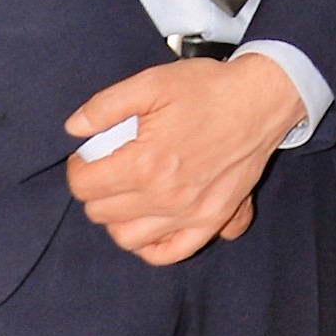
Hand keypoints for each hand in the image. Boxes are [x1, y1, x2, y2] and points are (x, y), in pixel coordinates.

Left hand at [64, 55, 305, 264]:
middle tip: (107, 169)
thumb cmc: (209, 89)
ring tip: (125, 195)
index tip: (87, 156)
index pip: (84, 186)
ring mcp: (191, 213)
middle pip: (101, 214)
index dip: (78, 168)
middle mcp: (165, 196)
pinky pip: (171, 252)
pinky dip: (152, 247)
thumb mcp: (151, 83)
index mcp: (145, 163)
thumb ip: (105, 106)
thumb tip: (74, 128)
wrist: (262, 100)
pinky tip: (149, 226)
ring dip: (117, 219)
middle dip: (95, 190)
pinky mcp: (214, 220)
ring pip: (128, 239)